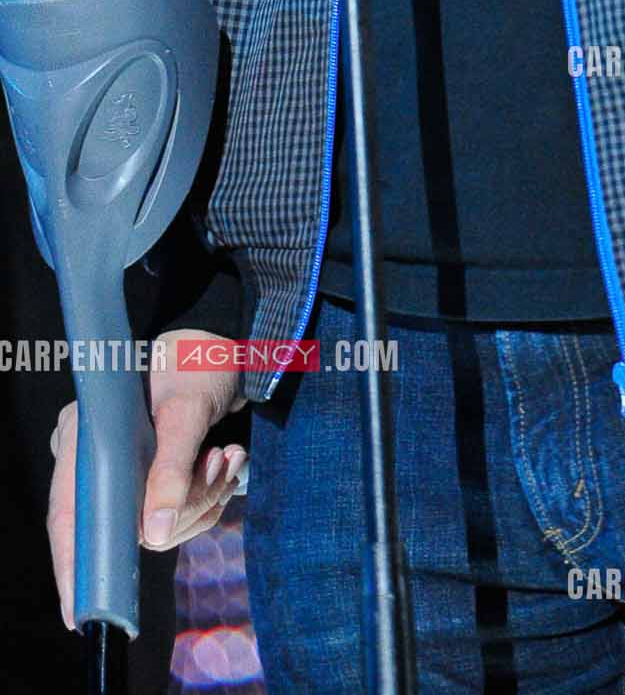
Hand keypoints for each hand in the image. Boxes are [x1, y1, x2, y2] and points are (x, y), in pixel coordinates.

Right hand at [47, 331, 247, 631]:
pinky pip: (173, 514)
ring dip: (202, 499)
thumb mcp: (188, 409)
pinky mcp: (150, 478)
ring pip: (156, 525)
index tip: (78, 614)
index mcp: (84, 436)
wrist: (225, 340)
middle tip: (217, 467)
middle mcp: (94, 459)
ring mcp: (122, 472)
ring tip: (226, 456)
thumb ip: (172, 470)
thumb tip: (153, 537)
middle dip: (181, 509)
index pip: (68, 514)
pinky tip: (223, 461)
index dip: (73, 565)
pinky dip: (205, 497)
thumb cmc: (198, 361)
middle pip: (124, 527)